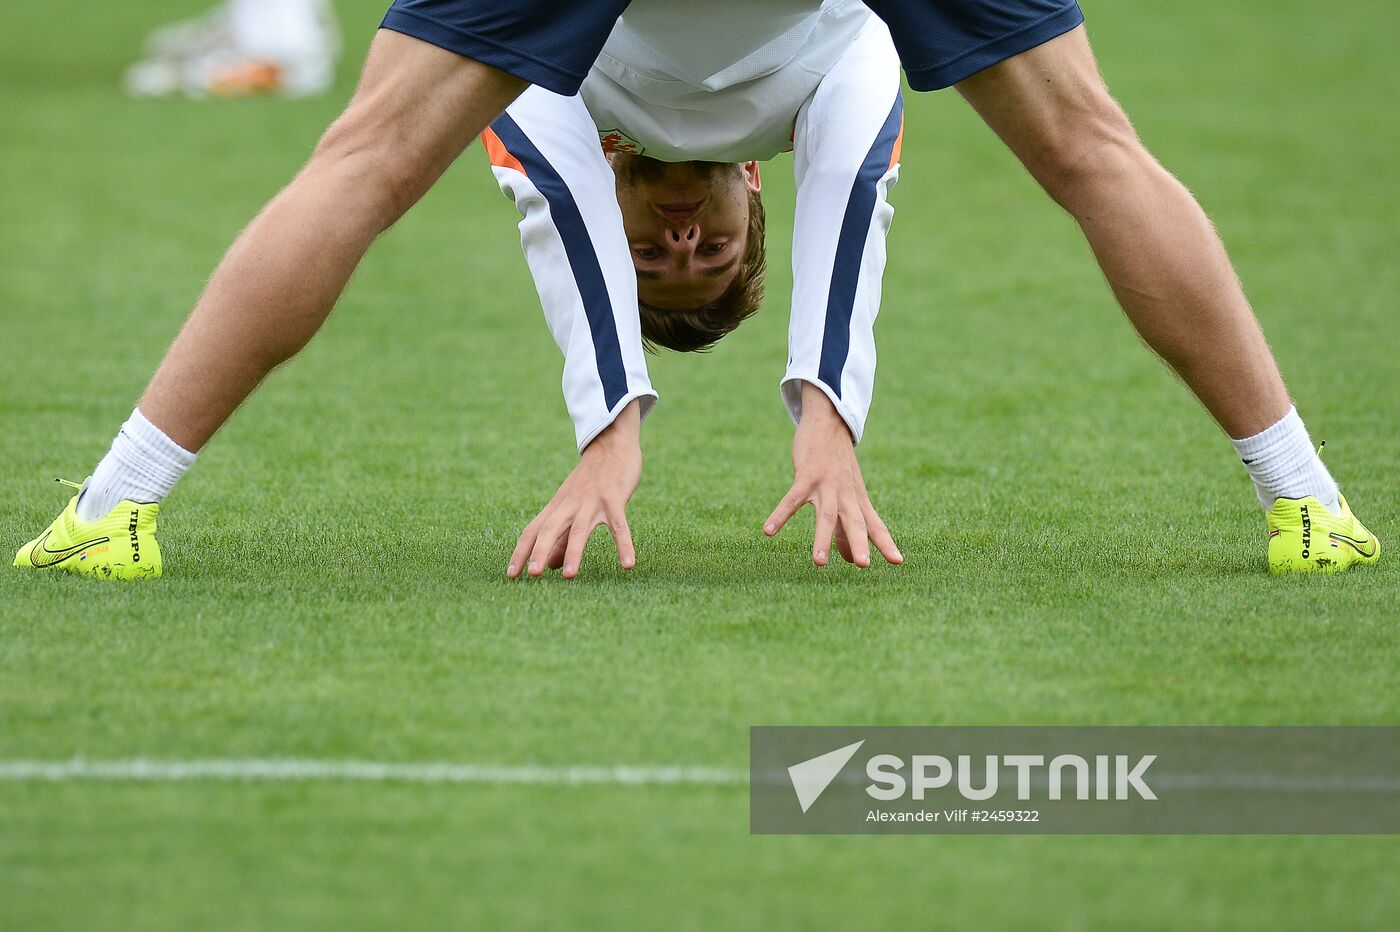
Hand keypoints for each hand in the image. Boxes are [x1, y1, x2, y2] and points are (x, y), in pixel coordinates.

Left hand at [507, 401, 641, 579]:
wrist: (610, 443)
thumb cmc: (590, 480)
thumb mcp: (572, 507)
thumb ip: (562, 538)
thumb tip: (551, 566)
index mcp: (556, 507)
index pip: (532, 531)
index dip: (521, 553)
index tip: (511, 577)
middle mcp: (569, 505)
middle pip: (550, 529)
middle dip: (539, 551)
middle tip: (532, 576)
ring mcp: (592, 502)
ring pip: (579, 529)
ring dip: (574, 553)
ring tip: (569, 577)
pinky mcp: (614, 499)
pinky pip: (619, 525)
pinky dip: (624, 545)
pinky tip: (628, 565)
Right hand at [764, 383, 902, 567]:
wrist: (829, 423)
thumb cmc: (838, 464)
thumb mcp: (848, 494)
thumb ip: (849, 526)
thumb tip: (851, 560)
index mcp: (858, 500)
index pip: (875, 525)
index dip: (886, 543)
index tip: (898, 562)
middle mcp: (846, 494)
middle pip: (854, 521)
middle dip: (859, 543)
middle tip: (864, 565)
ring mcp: (826, 484)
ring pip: (826, 515)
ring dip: (822, 538)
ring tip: (819, 563)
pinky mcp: (806, 475)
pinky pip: (792, 499)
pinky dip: (780, 515)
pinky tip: (768, 531)